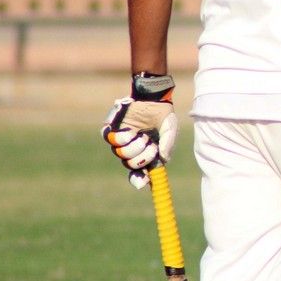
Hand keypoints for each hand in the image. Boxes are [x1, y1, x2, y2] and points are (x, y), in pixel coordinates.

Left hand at [102, 73, 177, 187]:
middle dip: (142, 158)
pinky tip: (131, 131)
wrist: (153, 97)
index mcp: (146, 151)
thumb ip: (167, 145)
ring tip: (142, 136)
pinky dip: (122, 138)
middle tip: (151, 145)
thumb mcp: (169, 131)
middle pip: (130, 164)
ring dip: (133, 148)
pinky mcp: (112, 129)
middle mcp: (132, 148)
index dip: (140, 179)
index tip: (143, 183)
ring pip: (120, 154)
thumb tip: (163, 161)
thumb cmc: (162, 113)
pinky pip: (111, 140)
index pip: (140, 170)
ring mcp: (122, 139)